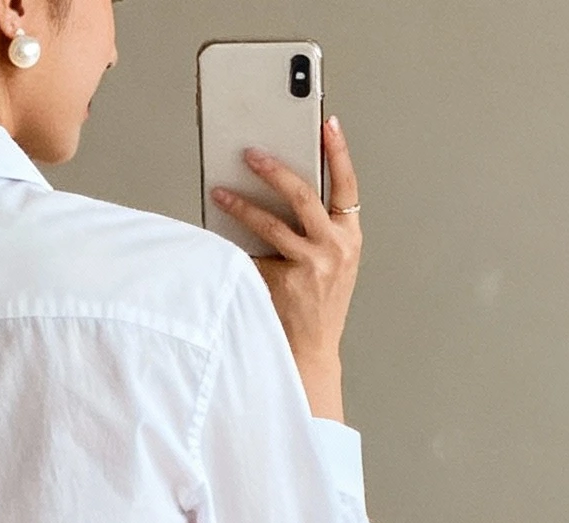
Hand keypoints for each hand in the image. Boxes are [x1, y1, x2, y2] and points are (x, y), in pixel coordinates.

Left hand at [211, 113, 361, 420]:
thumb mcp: (331, 261)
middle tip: (249, 152)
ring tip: (220, 192)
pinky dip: (235, 245)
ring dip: (241, 204)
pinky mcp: (286, 283)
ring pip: (271, 223)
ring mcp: (312, 266)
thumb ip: (316, 228)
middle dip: (273, 168)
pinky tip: (218, 235)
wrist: (311, 353)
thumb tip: (276, 188)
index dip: (338, 151)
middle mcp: (336, 247)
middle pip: (302, 194)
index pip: (347, 184)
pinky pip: (253, 254)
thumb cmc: (317, 304)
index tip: (326, 121)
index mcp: (350, 235)